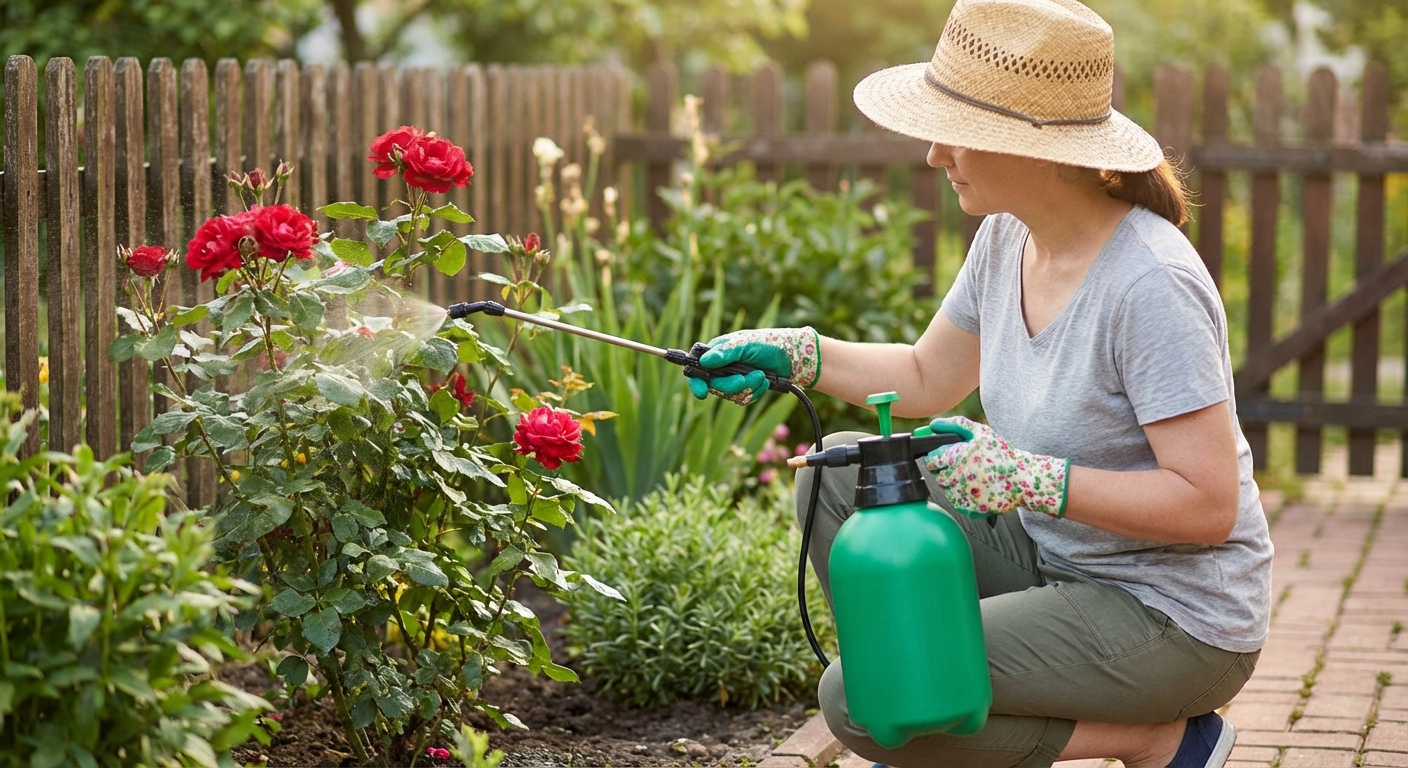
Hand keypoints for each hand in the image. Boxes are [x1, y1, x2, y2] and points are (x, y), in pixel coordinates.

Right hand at [686, 327, 820, 405]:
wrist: (791, 356)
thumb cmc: (767, 343)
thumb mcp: (746, 344)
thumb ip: (725, 353)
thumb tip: (704, 361)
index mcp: (716, 353)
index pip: (697, 368)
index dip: (696, 381)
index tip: (701, 392)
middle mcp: (722, 368)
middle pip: (714, 386)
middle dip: (731, 385)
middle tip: (745, 378)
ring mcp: (733, 380)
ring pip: (730, 395)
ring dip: (748, 387)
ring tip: (761, 375)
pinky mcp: (745, 390)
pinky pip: (743, 399)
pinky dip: (755, 392)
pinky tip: (764, 382)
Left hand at [923, 416, 1067, 517]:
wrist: (1023, 480)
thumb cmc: (1003, 454)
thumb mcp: (981, 432)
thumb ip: (956, 425)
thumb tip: (933, 425)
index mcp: (955, 457)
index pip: (930, 460)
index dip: (936, 459)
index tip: (944, 458)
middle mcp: (955, 477)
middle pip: (938, 477)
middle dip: (947, 472)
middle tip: (964, 468)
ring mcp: (961, 494)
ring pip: (947, 490)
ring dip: (955, 485)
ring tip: (974, 478)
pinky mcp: (969, 508)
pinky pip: (957, 503)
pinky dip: (963, 497)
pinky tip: (978, 489)